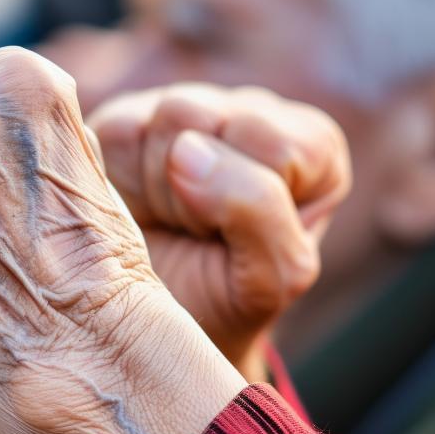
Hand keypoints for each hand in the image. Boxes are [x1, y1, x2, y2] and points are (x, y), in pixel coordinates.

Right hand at [90, 84, 350, 379]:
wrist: (159, 326)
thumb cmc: (227, 299)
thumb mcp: (273, 277)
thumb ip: (259, 211)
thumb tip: (186, 150)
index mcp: (313, 149)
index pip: (283, 146)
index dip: (247, 198)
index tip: (237, 237)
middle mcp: (255, 115)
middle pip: (219, 120)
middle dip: (198, 189)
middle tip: (197, 231)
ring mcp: (191, 107)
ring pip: (171, 115)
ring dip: (160, 183)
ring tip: (169, 218)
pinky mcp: (131, 117)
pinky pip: (122, 130)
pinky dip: (123, 178)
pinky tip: (136, 203)